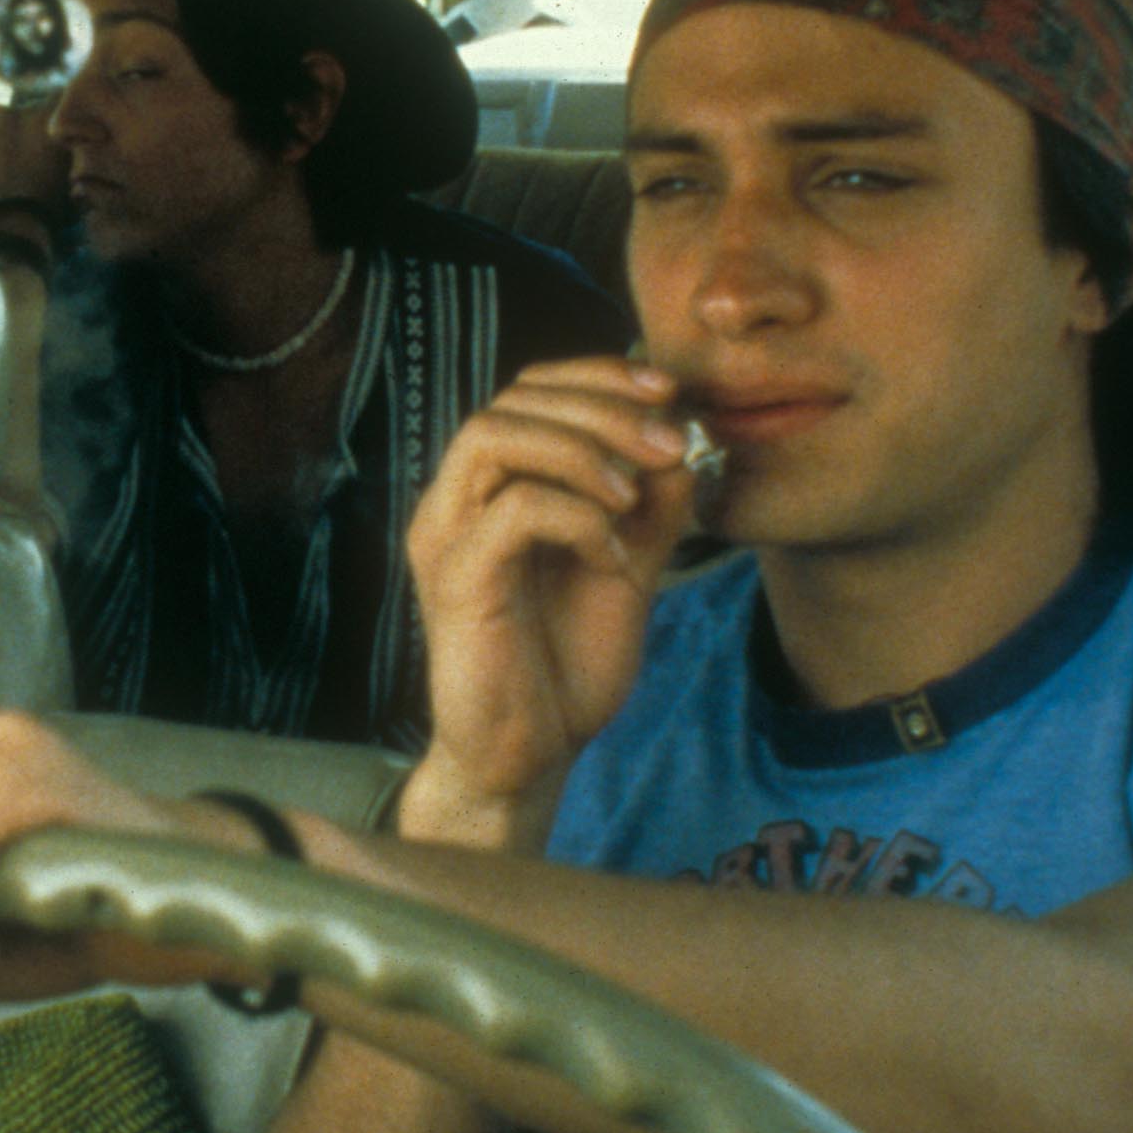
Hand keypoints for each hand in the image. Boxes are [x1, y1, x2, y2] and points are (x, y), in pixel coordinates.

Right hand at [402, 356, 702, 846]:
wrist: (531, 756)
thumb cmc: (564, 666)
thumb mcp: (626, 568)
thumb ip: (649, 507)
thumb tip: (685, 438)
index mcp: (489, 490)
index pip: (527, 392)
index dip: (597, 377)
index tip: (668, 393)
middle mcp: (454, 502)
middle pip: (511, 401)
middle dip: (601, 407)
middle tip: (669, 442)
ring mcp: (447, 538)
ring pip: (494, 435)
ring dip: (581, 449)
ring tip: (636, 494)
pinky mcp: (456, 581)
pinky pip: (512, 511)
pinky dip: (578, 517)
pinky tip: (615, 556)